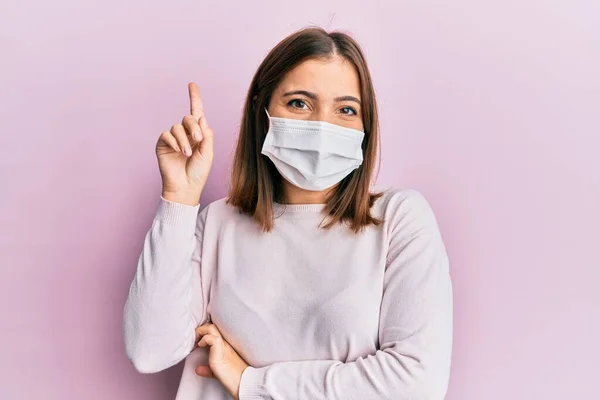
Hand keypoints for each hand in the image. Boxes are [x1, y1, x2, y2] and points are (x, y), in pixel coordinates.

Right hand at [156, 82, 214, 205]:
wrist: (186, 187)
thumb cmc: (198, 172)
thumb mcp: (208, 152)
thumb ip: (206, 134)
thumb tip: (201, 117)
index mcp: (199, 134)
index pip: (197, 112)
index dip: (194, 98)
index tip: (192, 84)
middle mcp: (186, 134)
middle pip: (188, 118)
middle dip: (194, 127)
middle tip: (198, 140)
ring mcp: (173, 139)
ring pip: (177, 126)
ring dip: (184, 139)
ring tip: (187, 153)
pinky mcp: (162, 144)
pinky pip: (166, 134)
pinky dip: (174, 141)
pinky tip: (178, 151)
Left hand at [194, 323, 248, 399]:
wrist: (243, 381)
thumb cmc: (233, 377)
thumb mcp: (218, 372)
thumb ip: (208, 369)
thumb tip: (198, 369)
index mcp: (225, 345)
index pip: (214, 330)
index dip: (204, 332)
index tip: (196, 340)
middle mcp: (224, 342)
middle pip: (211, 325)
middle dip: (200, 330)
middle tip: (193, 340)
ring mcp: (223, 345)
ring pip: (211, 327)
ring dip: (200, 332)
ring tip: (195, 342)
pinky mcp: (220, 350)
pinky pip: (211, 338)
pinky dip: (203, 340)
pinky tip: (200, 346)